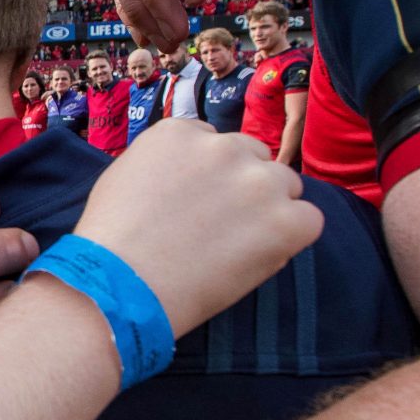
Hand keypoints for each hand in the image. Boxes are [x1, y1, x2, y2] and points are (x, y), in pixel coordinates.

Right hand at [74, 120, 321, 334]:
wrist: (119, 286)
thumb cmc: (111, 241)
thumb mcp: (125, 177)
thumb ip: (167, 165)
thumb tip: (194, 177)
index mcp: (180, 132)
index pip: (216, 144)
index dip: (210, 178)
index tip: (198, 205)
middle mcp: (223, 146)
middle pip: (255, 159)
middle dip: (243, 188)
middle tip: (220, 228)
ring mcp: (257, 181)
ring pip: (285, 186)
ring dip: (270, 210)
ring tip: (236, 247)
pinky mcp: (284, 219)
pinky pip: (308, 220)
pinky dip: (290, 238)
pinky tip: (257, 257)